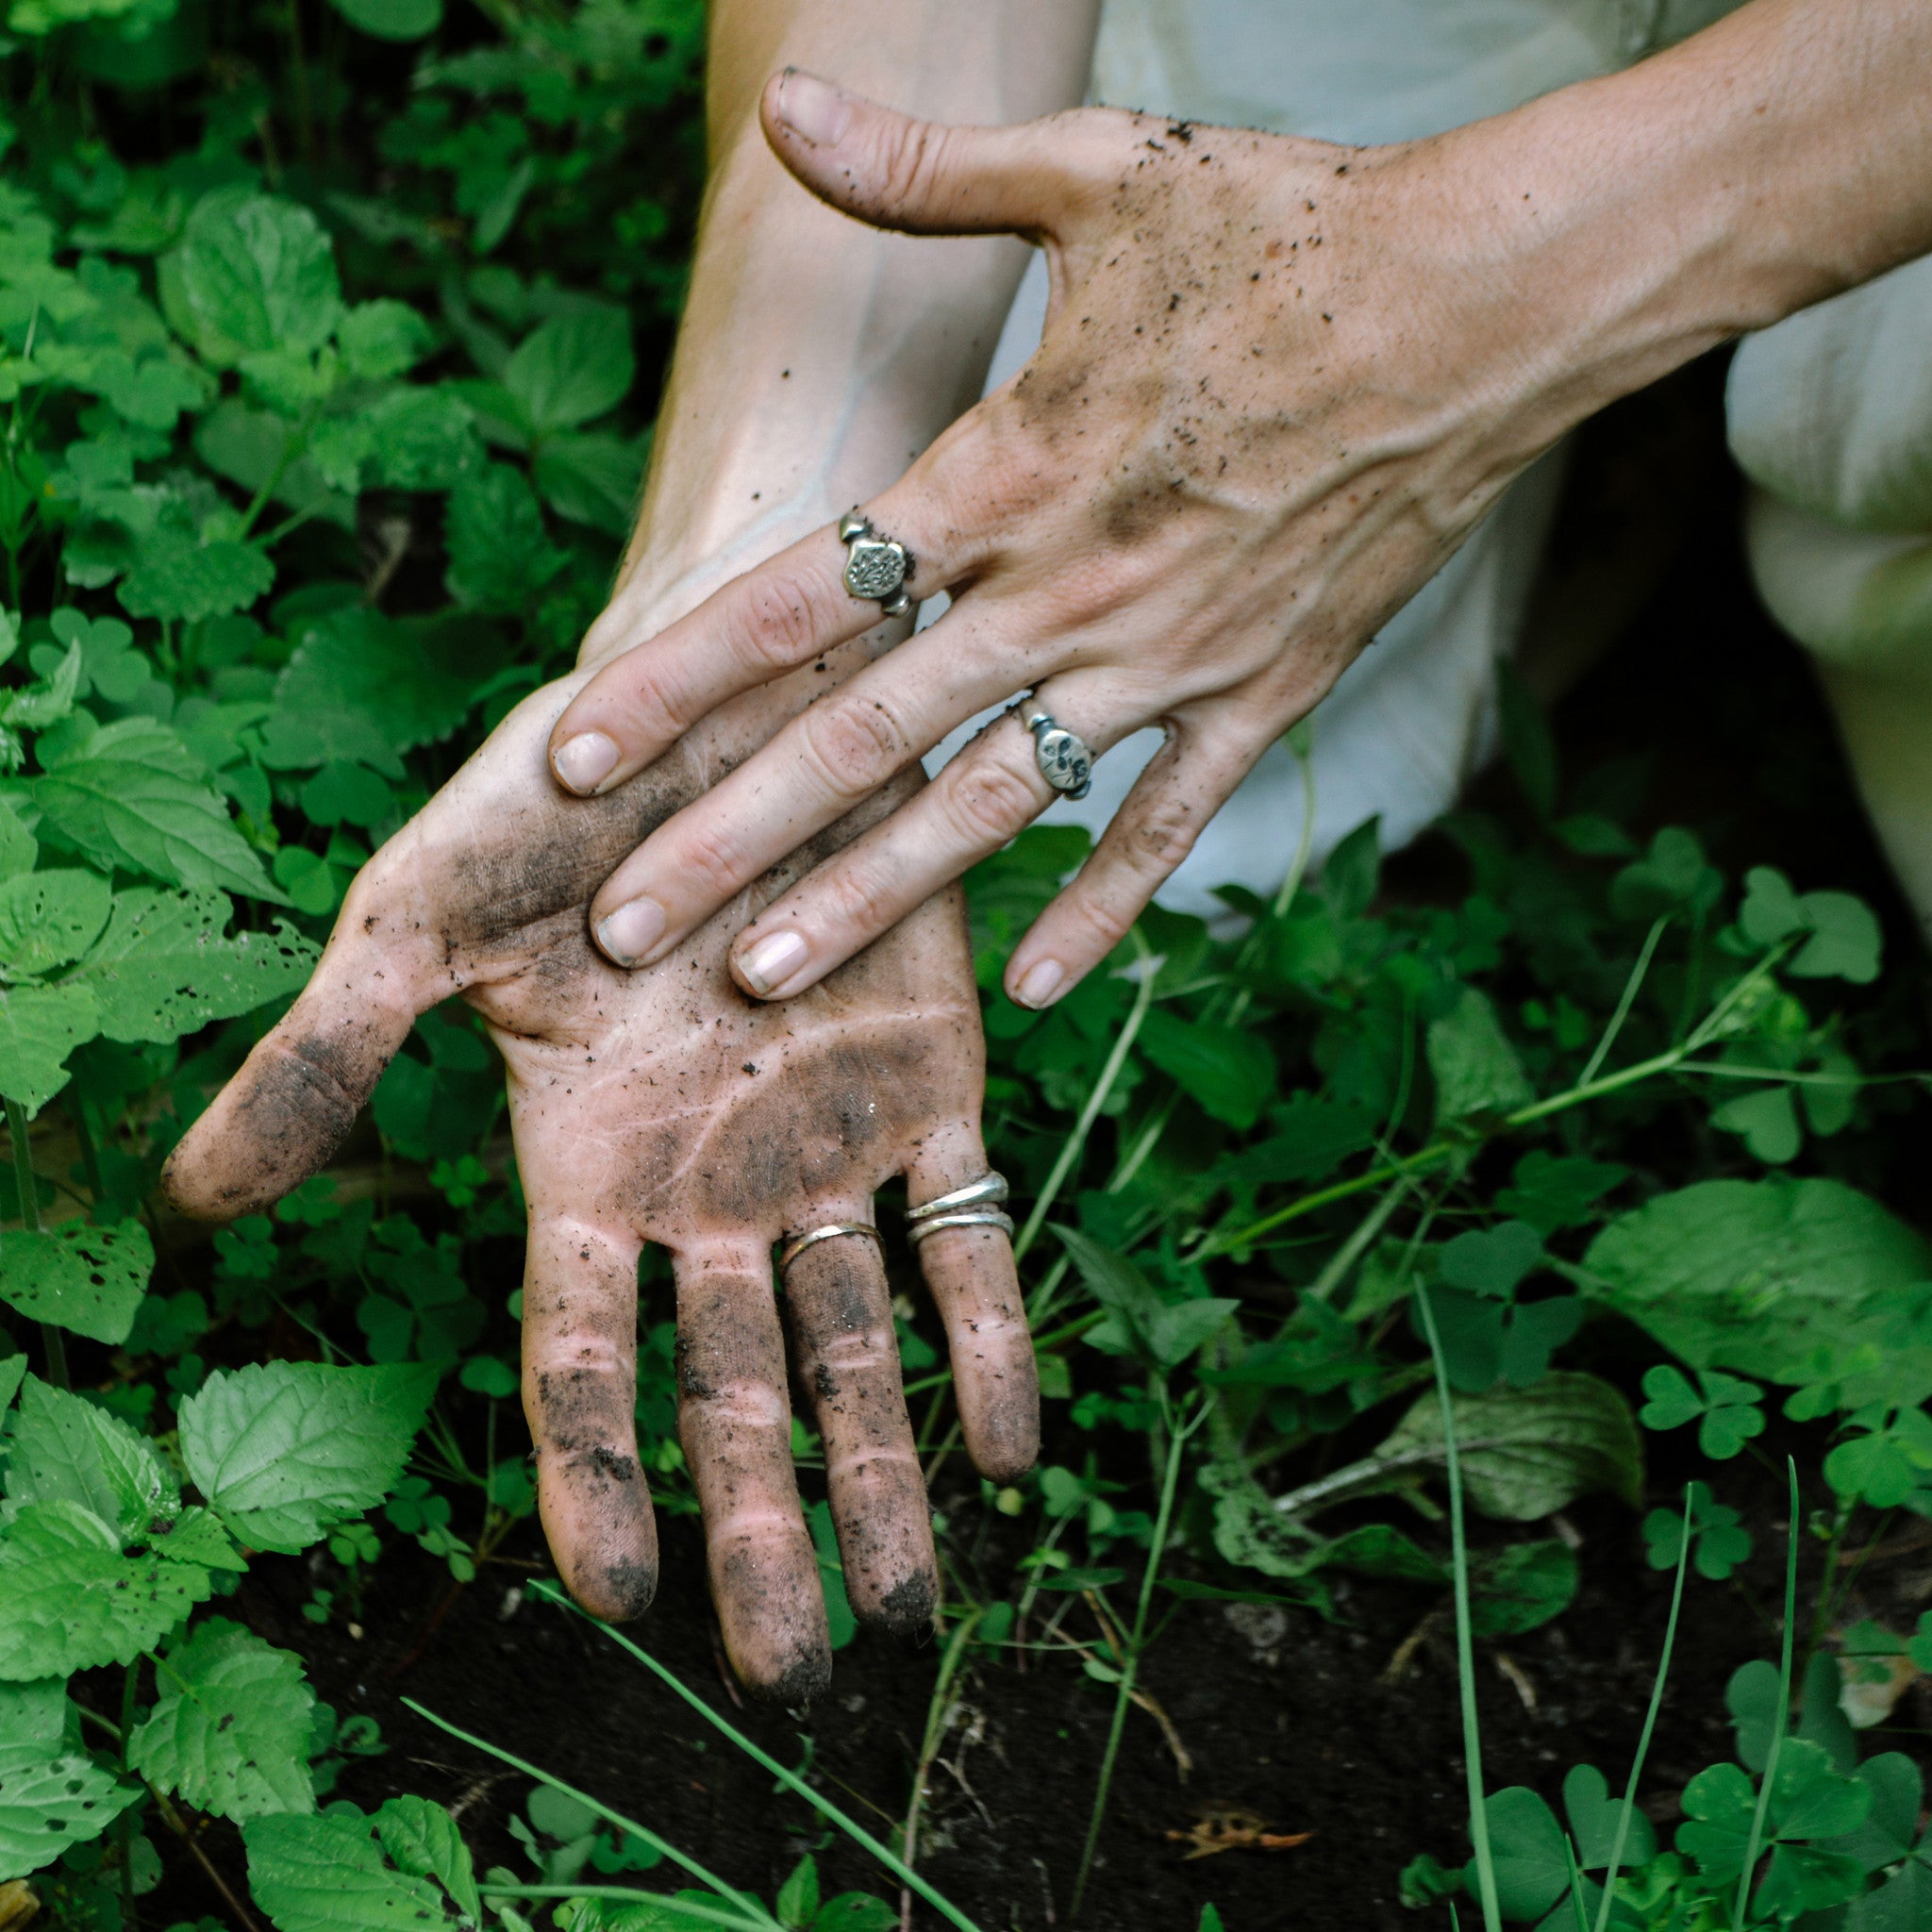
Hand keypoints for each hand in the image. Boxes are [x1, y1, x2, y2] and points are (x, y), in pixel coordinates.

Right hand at [163, 669, 1036, 1699]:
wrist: (730, 695)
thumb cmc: (559, 799)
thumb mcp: (420, 916)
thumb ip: (327, 1056)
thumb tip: (195, 1202)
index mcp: (584, 1168)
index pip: (582, 1357)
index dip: (596, 1477)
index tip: (622, 1598)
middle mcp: (710, 1189)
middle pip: (734, 1390)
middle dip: (763, 1526)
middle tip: (793, 1674)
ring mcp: (824, 1150)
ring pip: (858, 1345)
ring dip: (884, 1471)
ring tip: (909, 1602)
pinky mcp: (929, 1092)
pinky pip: (968, 1237)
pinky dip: (991, 1337)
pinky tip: (1010, 1447)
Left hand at [543, 71, 1593, 1010]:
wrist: (1491, 300)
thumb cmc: (1291, 231)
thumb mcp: (1100, 183)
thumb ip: (927, 174)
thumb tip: (787, 106)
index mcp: (1010, 472)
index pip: (804, 598)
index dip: (677, 680)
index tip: (574, 759)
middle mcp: (1070, 591)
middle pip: (864, 737)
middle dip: (730, 837)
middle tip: (622, 928)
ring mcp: (1168, 662)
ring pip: (989, 805)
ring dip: (872, 899)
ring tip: (765, 981)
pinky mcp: (1260, 697)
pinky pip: (1164, 825)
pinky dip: (1102, 906)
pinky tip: (1033, 987)